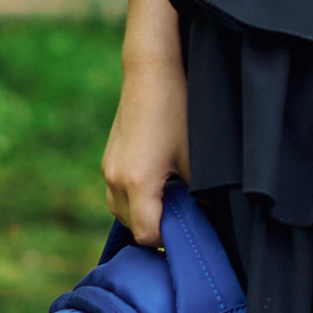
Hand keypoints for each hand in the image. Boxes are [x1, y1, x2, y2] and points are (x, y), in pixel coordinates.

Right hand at [102, 56, 190, 248]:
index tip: (192, 234)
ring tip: (175, 201)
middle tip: (187, 219)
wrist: (151, 73)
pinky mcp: (109, 160)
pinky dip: (137, 200)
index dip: (170, 240)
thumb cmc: (178, 112)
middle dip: (159, 229)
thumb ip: (196, 196)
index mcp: (137, 182)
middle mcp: (116, 180)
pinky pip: (119, 194)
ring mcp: (109, 169)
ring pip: (123, 212)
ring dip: (146, 214)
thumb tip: (203, 219)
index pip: (148, 235)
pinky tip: (161, 185)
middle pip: (134, 228)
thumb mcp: (195, 158)